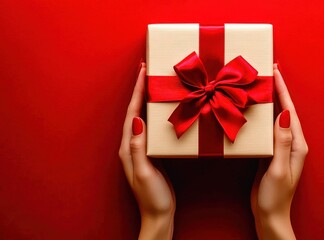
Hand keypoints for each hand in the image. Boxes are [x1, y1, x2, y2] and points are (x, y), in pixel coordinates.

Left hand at [119, 62, 174, 239]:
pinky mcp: (152, 153)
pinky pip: (153, 127)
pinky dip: (156, 113)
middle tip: (147, 70)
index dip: (137, 91)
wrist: (159, 214)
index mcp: (129, 147)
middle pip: (135, 110)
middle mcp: (132, 144)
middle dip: (140, 90)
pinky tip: (164, 109)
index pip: (131, 112)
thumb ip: (139, 148)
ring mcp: (142, 148)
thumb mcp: (144, 172)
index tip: (142, 71)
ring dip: (147, 99)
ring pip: (144, 117)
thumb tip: (137, 121)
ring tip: (155, 83)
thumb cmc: (152, 196)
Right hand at [251, 64, 307, 239]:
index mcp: (296, 144)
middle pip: (283, 110)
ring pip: (273, 118)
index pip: (289, 111)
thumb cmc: (275, 196)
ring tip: (258, 85)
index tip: (275, 72)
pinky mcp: (269, 152)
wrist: (269, 215)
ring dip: (268, 101)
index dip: (282, 90)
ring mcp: (280, 147)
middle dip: (276, 90)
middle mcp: (290, 143)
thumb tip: (283, 115)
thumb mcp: (278, 168)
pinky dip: (260, 116)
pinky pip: (265, 129)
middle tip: (267, 71)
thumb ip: (280, 142)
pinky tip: (252, 110)